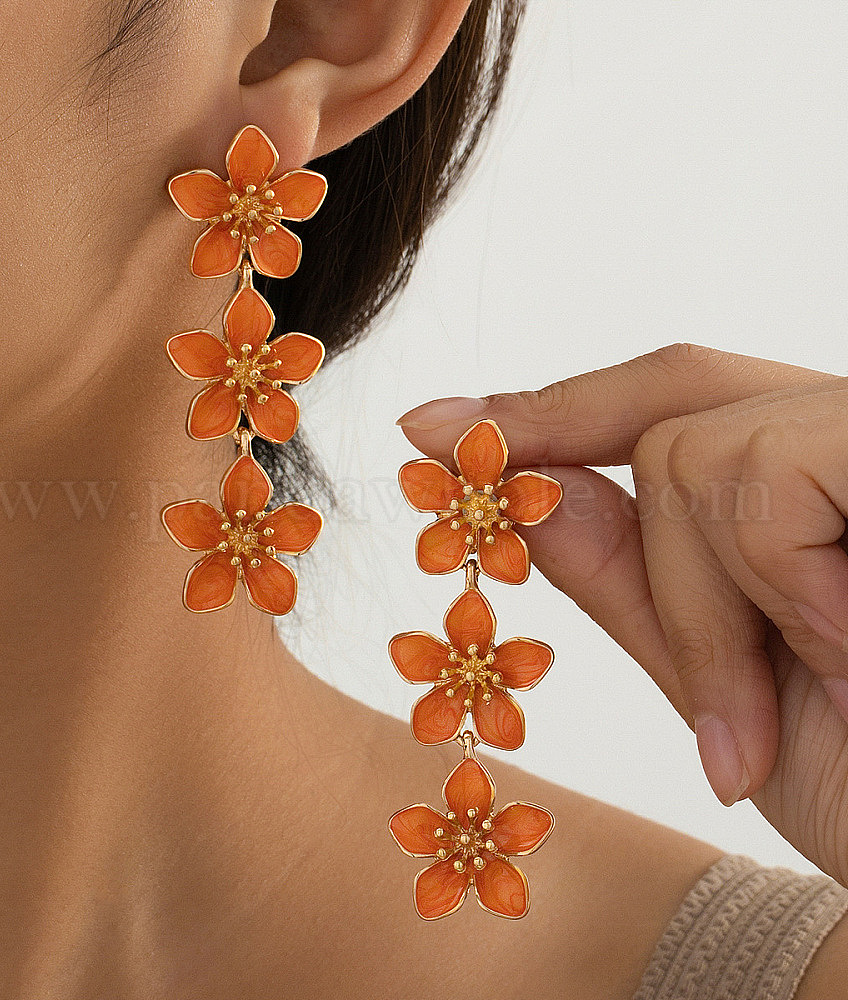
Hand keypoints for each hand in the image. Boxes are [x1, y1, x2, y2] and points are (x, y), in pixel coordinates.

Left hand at [397, 343, 847, 886]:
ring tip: (780, 716)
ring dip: (708, 609)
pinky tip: (843, 650)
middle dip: (641, 539)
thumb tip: (530, 496)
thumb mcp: (725, 691)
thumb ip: (637, 583)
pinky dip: (768, 588)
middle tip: (686, 675)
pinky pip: (764, 476)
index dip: (549, 411)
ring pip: (698, 450)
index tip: (437, 428)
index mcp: (814, 485)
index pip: (667, 402)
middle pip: (674, 402)